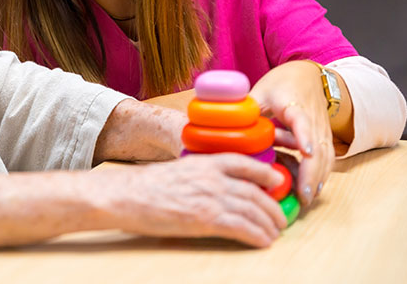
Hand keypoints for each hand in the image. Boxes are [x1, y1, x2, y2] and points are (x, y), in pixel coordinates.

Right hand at [92, 154, 285, 246]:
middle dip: (272, 207)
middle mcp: (213, 178)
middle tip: (280, 218)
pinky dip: (258, 236)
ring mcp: (211, 198)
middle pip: (255, 192)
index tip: (276, 182)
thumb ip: (199, 176)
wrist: (126, 196)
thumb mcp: (177, 171)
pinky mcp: (207, 219)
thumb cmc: (145, 186)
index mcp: (204, 163)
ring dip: (270, 224)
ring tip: (275, 233)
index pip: (244, 163)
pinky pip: (243, 228)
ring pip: (254, 211)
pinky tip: (264, 242)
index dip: (265, 173)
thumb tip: (213, 188)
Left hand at [249, 60, 334, 205]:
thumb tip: (223, 126)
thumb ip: (247, 109)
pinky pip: (328, 158)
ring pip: (326, 156)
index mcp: (294, 104)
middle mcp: (313, 119)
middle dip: (312, 172)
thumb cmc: (280, 83)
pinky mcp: (325, 137)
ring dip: (318, 178)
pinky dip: (322, 175)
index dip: (304, 136)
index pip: (301, 121)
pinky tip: (313, 191)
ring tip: (305, 199)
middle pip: (318, 147)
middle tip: (302, 194)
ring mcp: (322, 129)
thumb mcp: (260, 92)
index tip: (306, 152)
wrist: (306, 75)